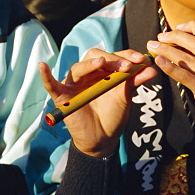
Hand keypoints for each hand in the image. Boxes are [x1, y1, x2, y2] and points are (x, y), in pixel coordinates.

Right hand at [39, 48, 157, 157]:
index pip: (113, 56)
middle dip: (111, 59)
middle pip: (95, 57)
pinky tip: (42, 66)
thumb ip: (135, 81)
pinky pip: (51, 85)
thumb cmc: (113, 115)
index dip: (126, 55)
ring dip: (90, 64)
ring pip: (78, 68)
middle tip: (126, 66)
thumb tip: (152, 68)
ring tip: (101, 63)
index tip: (141, 60)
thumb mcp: (125, 96)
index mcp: (103, 71)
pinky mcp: (62, 96)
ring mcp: (74, 84)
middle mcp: (88, 74)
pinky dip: (46, 76)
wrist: (103, 139)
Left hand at [147, 20, 194, 155]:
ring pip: (187, 58)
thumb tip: (184, 43)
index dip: (188, 28)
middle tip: (158, 38)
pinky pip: (185, 76)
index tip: (174, 29)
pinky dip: (170, 67)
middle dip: (174, 37)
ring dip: (166, 51)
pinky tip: (159, 62)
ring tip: (152, 48)